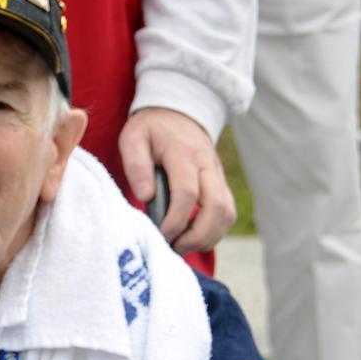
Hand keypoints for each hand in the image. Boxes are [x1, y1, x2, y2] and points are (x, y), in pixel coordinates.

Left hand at [119, 107, 235, 252]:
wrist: (178, 112)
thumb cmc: (151, 129)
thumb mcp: (133, 138)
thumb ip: (136, 164)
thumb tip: (145, 196)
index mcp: (184, 154)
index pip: (187, 193)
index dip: (175, 220)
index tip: (160, 235)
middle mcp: (207, 166)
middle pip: (218, 208)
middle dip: (197, 236)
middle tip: (173, 247)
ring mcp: (218, 175)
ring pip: (227, 213)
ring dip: (208, 237)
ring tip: (181, 245)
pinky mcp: (220, 184)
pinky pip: (227, 212)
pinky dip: (213, 231)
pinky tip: (191, 237)